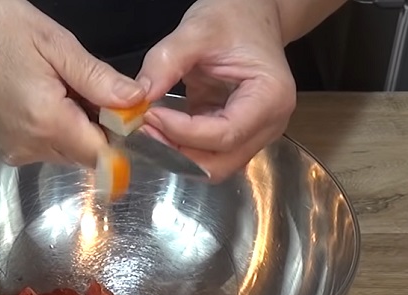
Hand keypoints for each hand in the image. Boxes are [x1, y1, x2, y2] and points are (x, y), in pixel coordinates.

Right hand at [0, 0, 144, 166]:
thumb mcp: (54, 43)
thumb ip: (97, 78)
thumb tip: (135, 101)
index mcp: (44, 120)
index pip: (104, 154)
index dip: (123, 134)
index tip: (129, 109)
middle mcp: (28, 146)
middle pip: (88, 154)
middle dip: (100, 125)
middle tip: (88, 83)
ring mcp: (14, 150)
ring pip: (69, 151)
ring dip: (78, 125)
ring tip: (59, 84)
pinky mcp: (6, 148)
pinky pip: (47, 146)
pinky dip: (57, 126)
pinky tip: (43, 94)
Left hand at [136, 0, 296, 181]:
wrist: (251, 16)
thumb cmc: (234, 18)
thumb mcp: (196, 31)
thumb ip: (165, 63)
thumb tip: (138, 97)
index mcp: (269, 98)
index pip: (224, 134)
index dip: (182, 132)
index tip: (150, 115)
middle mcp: (268, 124)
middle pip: (219, 162)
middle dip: (178, 153)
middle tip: (145, 129)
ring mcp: (254, 134)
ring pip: (212, 165)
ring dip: (178, 155)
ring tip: (150, 128)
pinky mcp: (235, 135)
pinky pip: (206, 154)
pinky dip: (180, 148)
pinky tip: (160, 128)